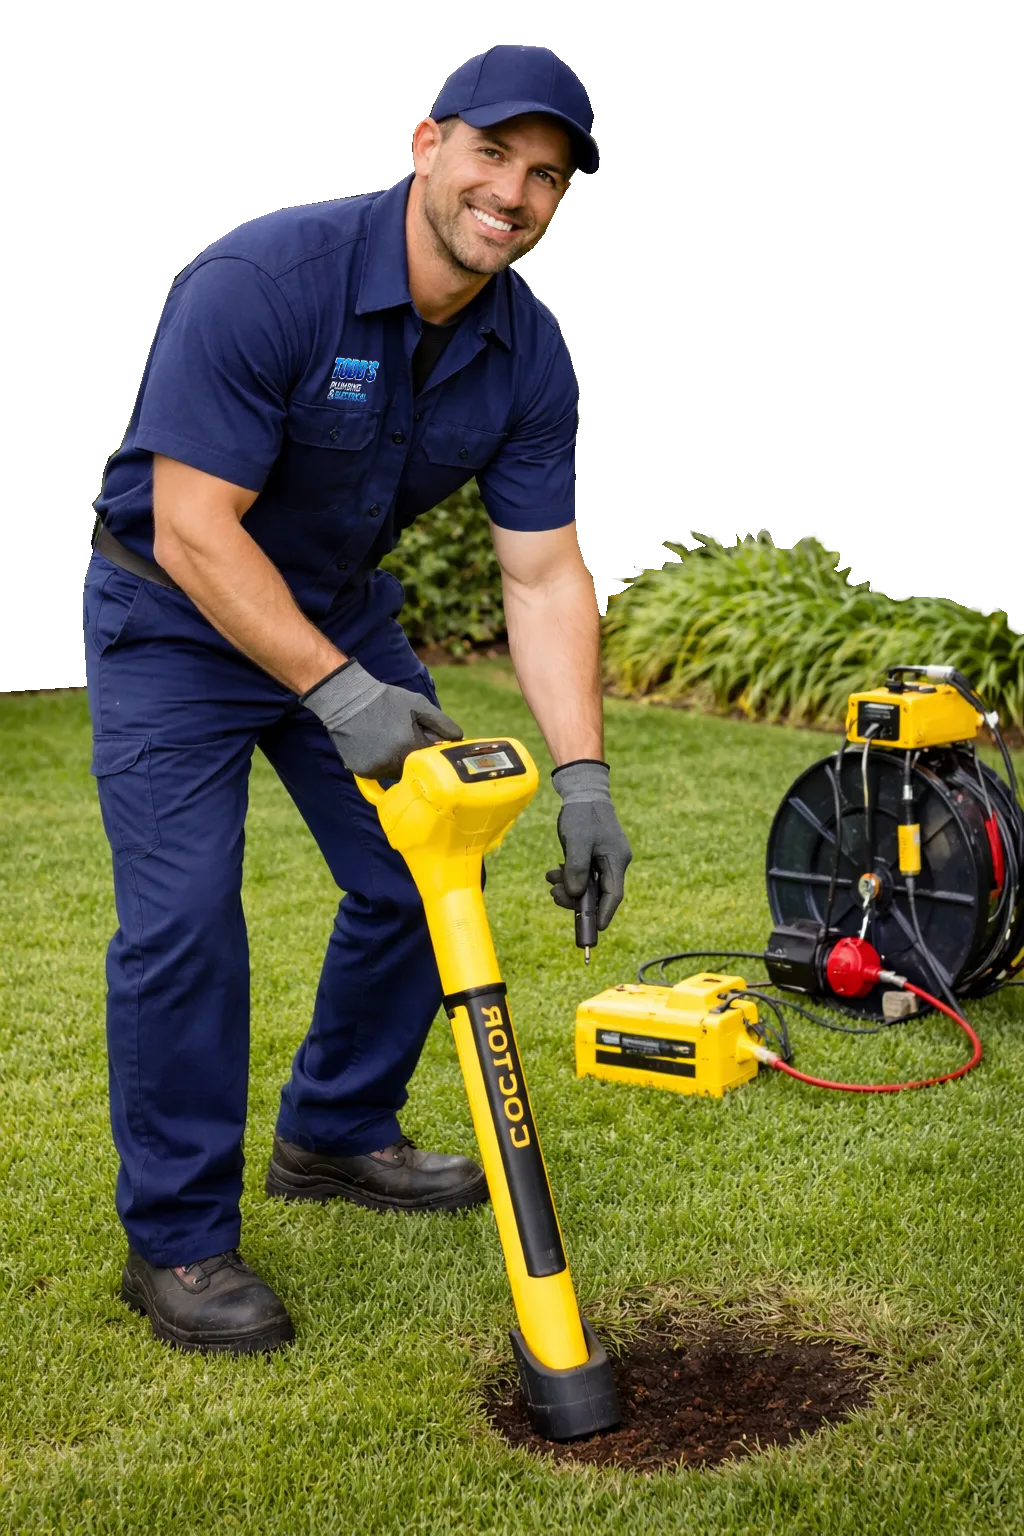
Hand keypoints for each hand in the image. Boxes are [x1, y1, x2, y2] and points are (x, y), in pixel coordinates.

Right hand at [301, 660, 462, 779]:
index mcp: (410, 747)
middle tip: (403, 738)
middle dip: (413, 758)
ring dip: (395, 762)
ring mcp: (375, 769)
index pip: (431, 761)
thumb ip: (443, 723)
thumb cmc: (387, 700)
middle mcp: (393, 762)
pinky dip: (378, 764)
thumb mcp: (419, 705)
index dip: (430, 752)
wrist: (348, 699)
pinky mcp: (361, 771)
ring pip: (394, 774)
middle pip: (413, 770)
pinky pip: (377, 773)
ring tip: (387, 740)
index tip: (425, 742)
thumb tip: (459, 740)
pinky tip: (374, 745)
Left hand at [545, 759, 631, 930]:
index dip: (603, 914)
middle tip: (555, 896)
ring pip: (587, 885)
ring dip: (568, 888)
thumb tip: (577, 894)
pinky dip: (567, 877)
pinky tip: (553, 873)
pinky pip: (581, 874)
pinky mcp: (592, 855)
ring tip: (550, 881)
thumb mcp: (577, 841)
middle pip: (598, 893)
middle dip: (576, 899)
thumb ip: (577, 868)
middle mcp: (613, 862)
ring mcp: (603, 859)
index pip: (613, 895)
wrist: (582, 792)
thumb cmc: (583, 815)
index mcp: (616, 860)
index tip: (594, 930)